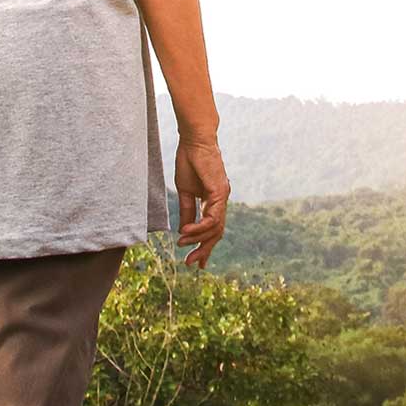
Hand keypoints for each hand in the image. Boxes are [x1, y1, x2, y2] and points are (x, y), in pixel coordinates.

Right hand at [174, 135, 228, 268]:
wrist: (194, 141)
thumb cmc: (189, 161)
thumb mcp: (185, 191)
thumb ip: (187, 211)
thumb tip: (184, 230)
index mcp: (214, 201)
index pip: (212, 229)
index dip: (204, 245)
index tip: (196, 260)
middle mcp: (221, 201)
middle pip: (217, 233)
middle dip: (204, 250)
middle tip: (192, 264)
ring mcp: (222, 197)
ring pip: (215, 228)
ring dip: (199, 240)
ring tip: (183, 246)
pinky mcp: (219, 192)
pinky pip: (212, 217)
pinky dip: (199, 227)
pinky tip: (186, 233)